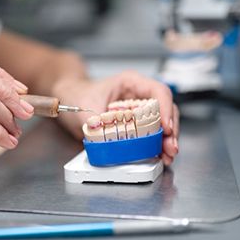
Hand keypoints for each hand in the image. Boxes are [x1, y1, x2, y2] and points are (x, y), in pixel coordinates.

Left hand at [52, 71, 178, 165]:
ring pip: (162, 124)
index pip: (158, 91)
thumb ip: (92, 120)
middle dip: (171, 130)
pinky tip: (159, 156)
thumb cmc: (77, 94)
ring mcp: (138, 111)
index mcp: (130, 83)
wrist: (68, 101)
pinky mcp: (135, 126)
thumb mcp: (84, 106)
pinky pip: (150, 135)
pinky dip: (156, 145)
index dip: (165, 109)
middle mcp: (138, 96)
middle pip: (165, 110)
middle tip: (170, 147)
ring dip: (166, 140)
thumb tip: (100, 134)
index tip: (165, 127)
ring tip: (167, 156)